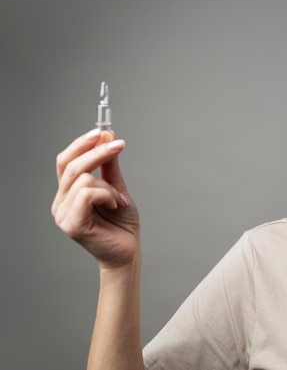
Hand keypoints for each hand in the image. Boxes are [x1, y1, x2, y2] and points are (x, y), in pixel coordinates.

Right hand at [52, 129, 139, 269]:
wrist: (128, 250)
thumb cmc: (122, 224)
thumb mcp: (117, 188)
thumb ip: (109, 167)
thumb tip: (107, 138)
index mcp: (68, 192)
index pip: (65, 160)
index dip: (82, 144)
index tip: (103, 132)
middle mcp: (60, 202)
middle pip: (71, 165)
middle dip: (98, 152)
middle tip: (119, 144)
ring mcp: (62, 214)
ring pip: (83, 179)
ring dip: (109, 186)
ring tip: (118, 200)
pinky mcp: (70, 224)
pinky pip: (87, 194)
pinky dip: (106, 195)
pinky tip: (115, 205)